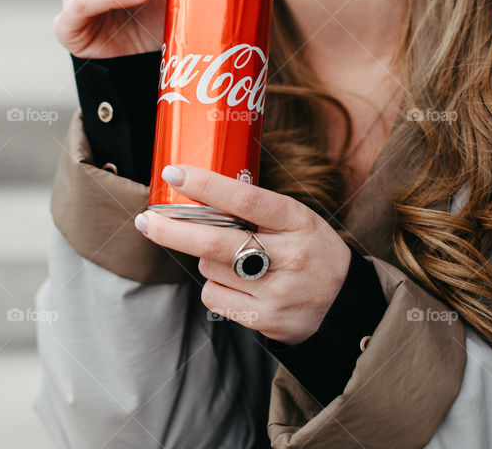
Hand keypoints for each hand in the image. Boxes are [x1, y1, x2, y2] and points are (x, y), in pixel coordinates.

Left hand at [134, 164, 351, 344]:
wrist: (345, 305)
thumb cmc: (311, 251)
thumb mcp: (297, 221)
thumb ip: (257, 211)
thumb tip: (198, 196)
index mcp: (297, 221)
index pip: (246, 199)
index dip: (206, 184)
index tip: (173, 172)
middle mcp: (290, 256)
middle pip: (215, 241)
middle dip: (173, 230)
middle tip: (146, 220)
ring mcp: (278, 291)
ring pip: (210, 269)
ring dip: (208, 261)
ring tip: (236, 262)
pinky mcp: (266, 319)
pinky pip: (214, 297)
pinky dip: (215, 289)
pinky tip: (239, 286)